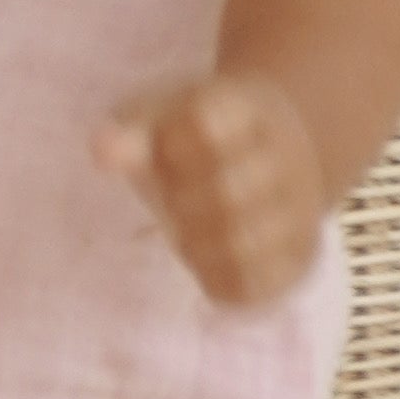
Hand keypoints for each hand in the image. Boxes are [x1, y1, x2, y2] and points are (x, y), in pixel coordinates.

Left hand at [96, 74, 328, 308]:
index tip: (167, 147)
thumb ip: (133, 134)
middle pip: (229, 193)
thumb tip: (100, 153)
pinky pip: (256, 288)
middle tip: (175, 200)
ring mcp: (299, 213)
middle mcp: (286, 161)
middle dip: (184, 201)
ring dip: (199, 246)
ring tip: (187, 233)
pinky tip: (205, 260)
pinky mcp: (298, 260)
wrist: (282, 149)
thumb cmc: (200, 136)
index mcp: (247, 110)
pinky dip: (219, 282)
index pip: (206, 126)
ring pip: (246, 246)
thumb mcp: (166, 117)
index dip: (173, 143)